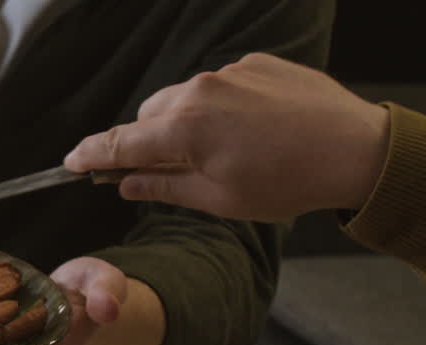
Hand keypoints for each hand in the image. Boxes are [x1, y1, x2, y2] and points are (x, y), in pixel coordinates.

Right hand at [64, 53, 389, 221]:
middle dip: (148, 142)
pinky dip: (219, 107)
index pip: (119, 143)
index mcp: (183, 130)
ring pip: (182, 99)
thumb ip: (163, 187)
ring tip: (220, 151)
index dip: (91, 155)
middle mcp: (197, 92)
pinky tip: (248, 130)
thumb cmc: (287, 182)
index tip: (71, 162)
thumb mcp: (218, 200)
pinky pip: (218, 85)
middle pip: (148, 117)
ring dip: (185, 123)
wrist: (354, 149)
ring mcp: (227, 73)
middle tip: (165, 170)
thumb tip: (125, 185)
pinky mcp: (255, 63)